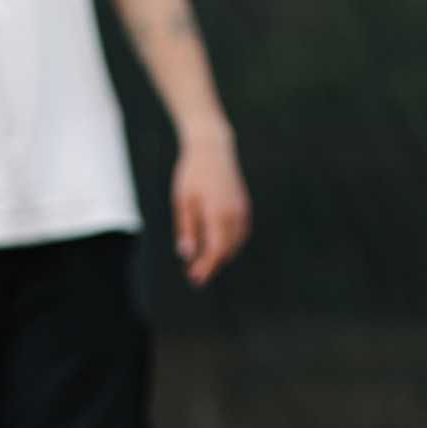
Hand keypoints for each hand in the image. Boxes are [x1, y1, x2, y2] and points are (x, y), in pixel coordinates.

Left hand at [172, 126, 250, 286]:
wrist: (212, 149)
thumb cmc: (192, 174)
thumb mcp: (182, 201)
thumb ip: (186, 229)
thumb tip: (187, 254)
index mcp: (218, 213)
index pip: (216, 250)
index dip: (207, 267)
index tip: (195, 278)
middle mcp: (234, 214)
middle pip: (227, 250)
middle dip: (213, 265)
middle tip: (195, 276)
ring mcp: (242, 210)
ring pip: (236, 243)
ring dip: (222, 256)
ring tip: (204, 264)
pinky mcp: (244, 206)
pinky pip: (240, 232)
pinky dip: (230, 243)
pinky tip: (218, 247)